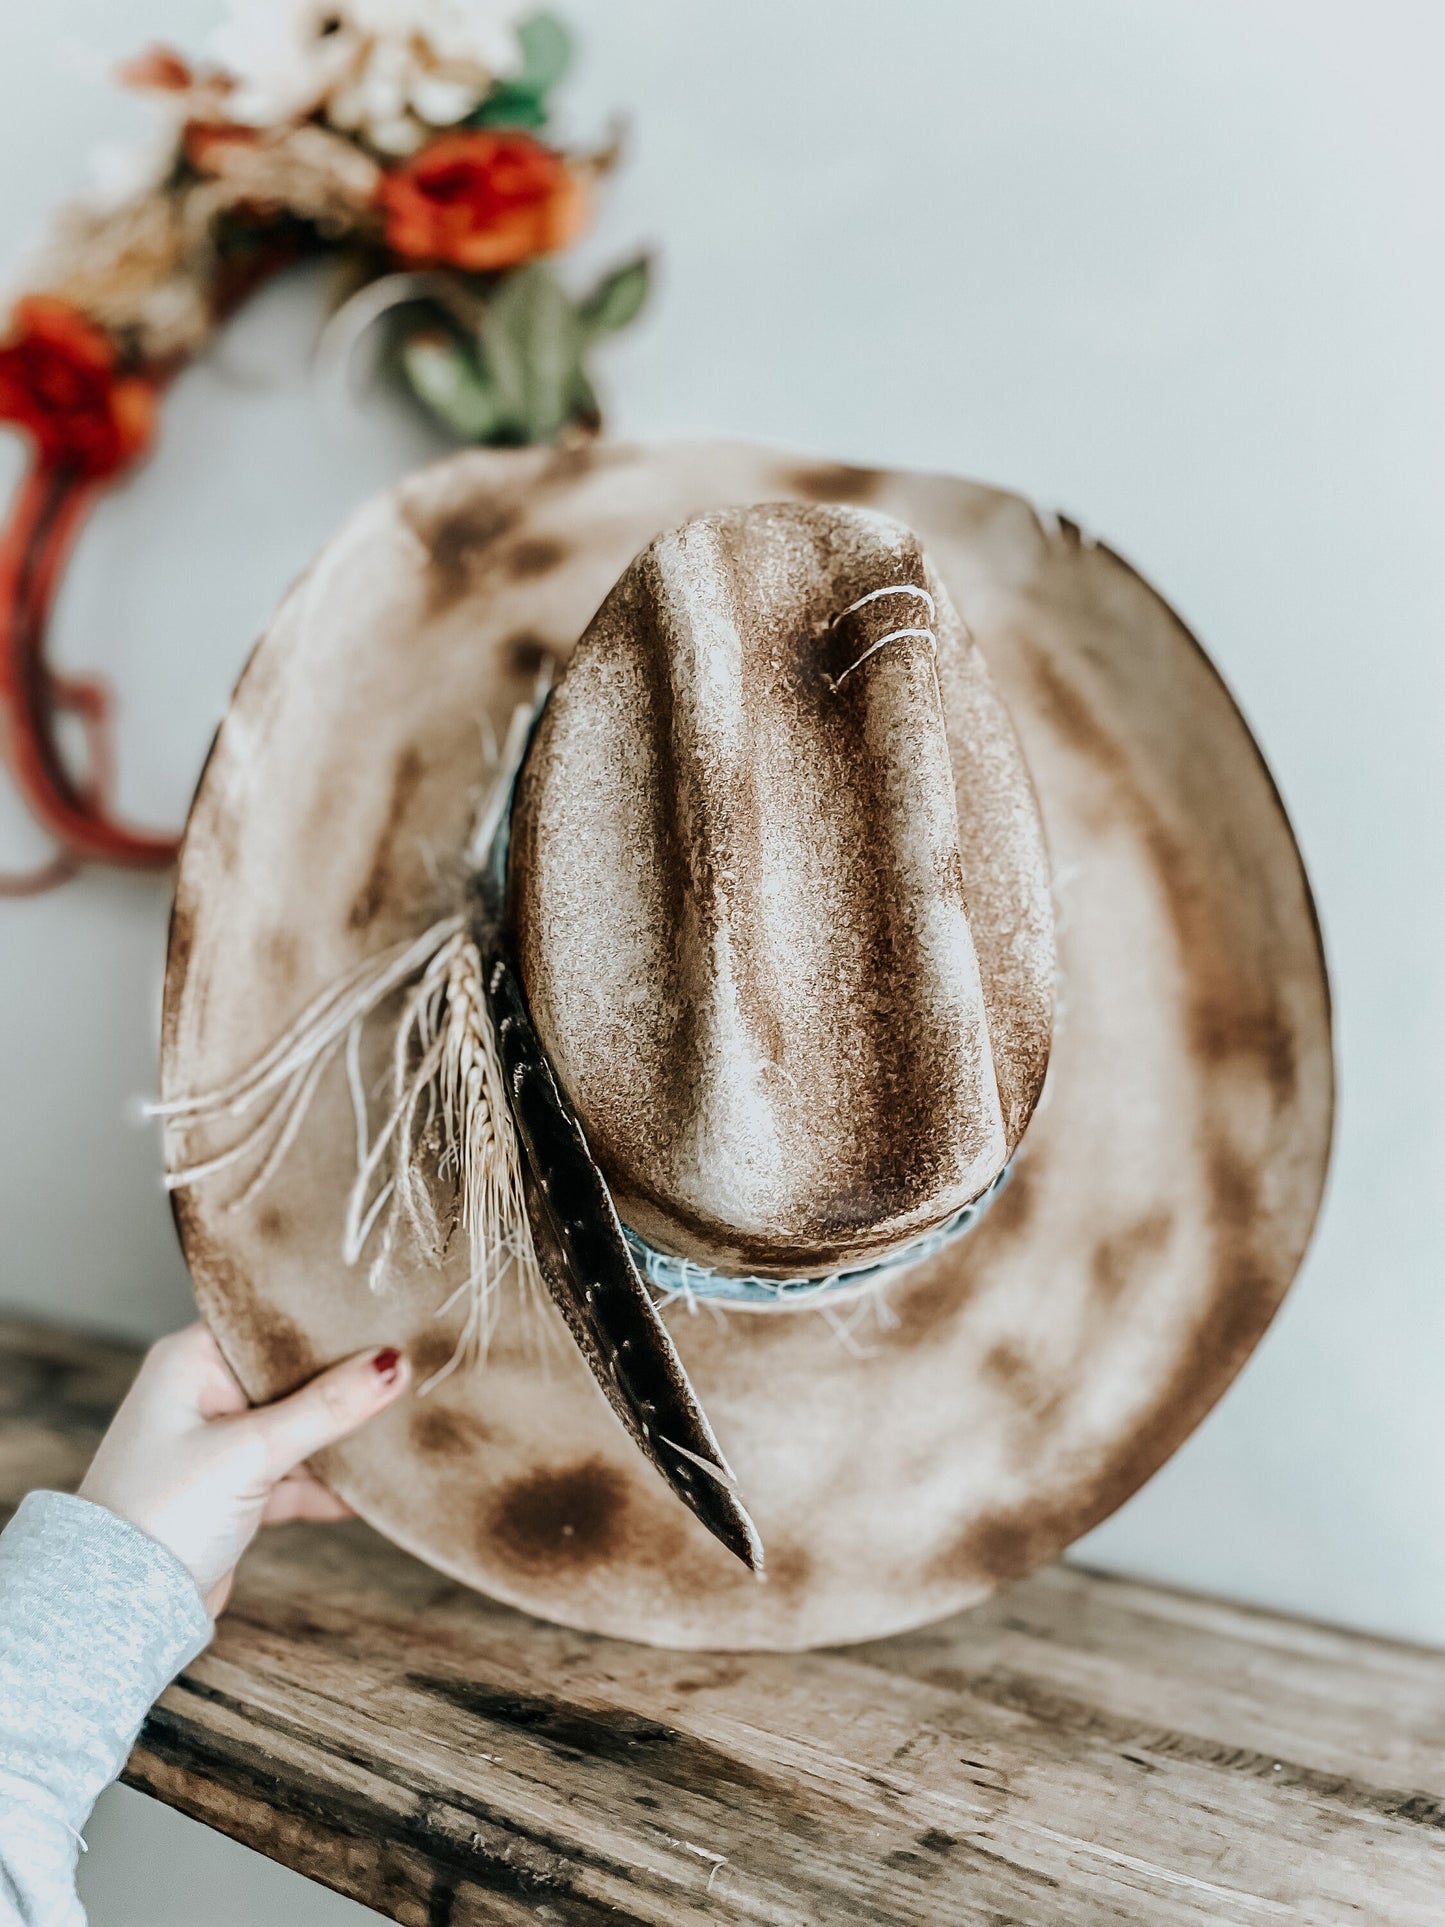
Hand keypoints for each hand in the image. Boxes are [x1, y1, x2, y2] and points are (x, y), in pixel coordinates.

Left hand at [79, 1323, 409, 1614]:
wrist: (121, 1610)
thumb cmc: (162, 1514)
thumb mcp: (251, 1453)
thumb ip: (326, 1408)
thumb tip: (392, 1364)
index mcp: (191, 1361)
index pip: (270, 1323)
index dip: (327, 1320)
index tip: (386, 1314)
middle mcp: (203, 1393)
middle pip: (292, 1375)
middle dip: (345, 1381)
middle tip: (409, 1369)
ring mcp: (218, 1443)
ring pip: (298, 1426)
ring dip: (340, 1438)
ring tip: (402, 1428)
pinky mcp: (233, 1489)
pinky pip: (293, 1473)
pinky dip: (326, 1484)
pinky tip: (370, 1491)